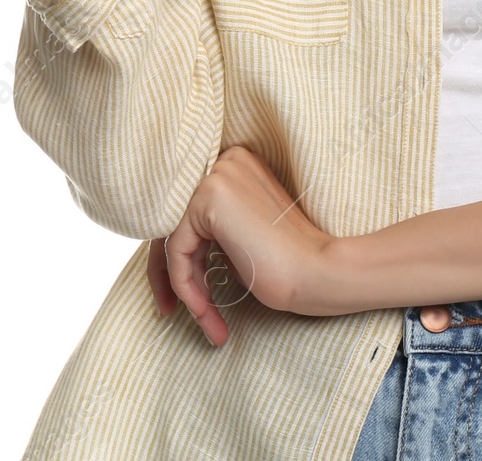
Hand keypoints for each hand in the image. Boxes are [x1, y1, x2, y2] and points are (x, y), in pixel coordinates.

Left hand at [149, 146, 335, 346]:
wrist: (316, 271)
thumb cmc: (287, 262)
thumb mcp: (239, 237)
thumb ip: (208, 231)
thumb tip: (164, 248)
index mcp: (235, 164)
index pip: (187, 212)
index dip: (179, 257)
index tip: (180, 296)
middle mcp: (224, 160)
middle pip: (172, 222)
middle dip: (170, 273)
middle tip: (170, 310)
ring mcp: (215, 175)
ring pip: (171, 238)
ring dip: (182, 287)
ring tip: (205, 321)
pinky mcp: (208, 198)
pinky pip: (176, 250)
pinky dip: (185, 285)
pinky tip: (205, 311)